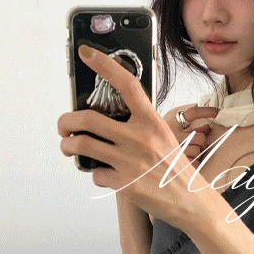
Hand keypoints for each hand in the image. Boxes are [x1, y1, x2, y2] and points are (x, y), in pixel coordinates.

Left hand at [58, 45, 215, 228]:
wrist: (189, 201)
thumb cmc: (174, 168)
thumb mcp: (163, 136)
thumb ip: (138, 124)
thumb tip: (105, 117)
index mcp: (151, 121)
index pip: (127, 84)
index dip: (105, 65)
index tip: (87, 52)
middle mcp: (139, 138)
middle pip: (87, 119)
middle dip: (66, 121)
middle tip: (64, 126)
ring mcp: (130, 162)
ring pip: (81, 146)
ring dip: (67, 146)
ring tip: (69, 147)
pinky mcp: (124, 184)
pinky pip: (96, 174)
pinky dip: (95, 174)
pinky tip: (106, 175)